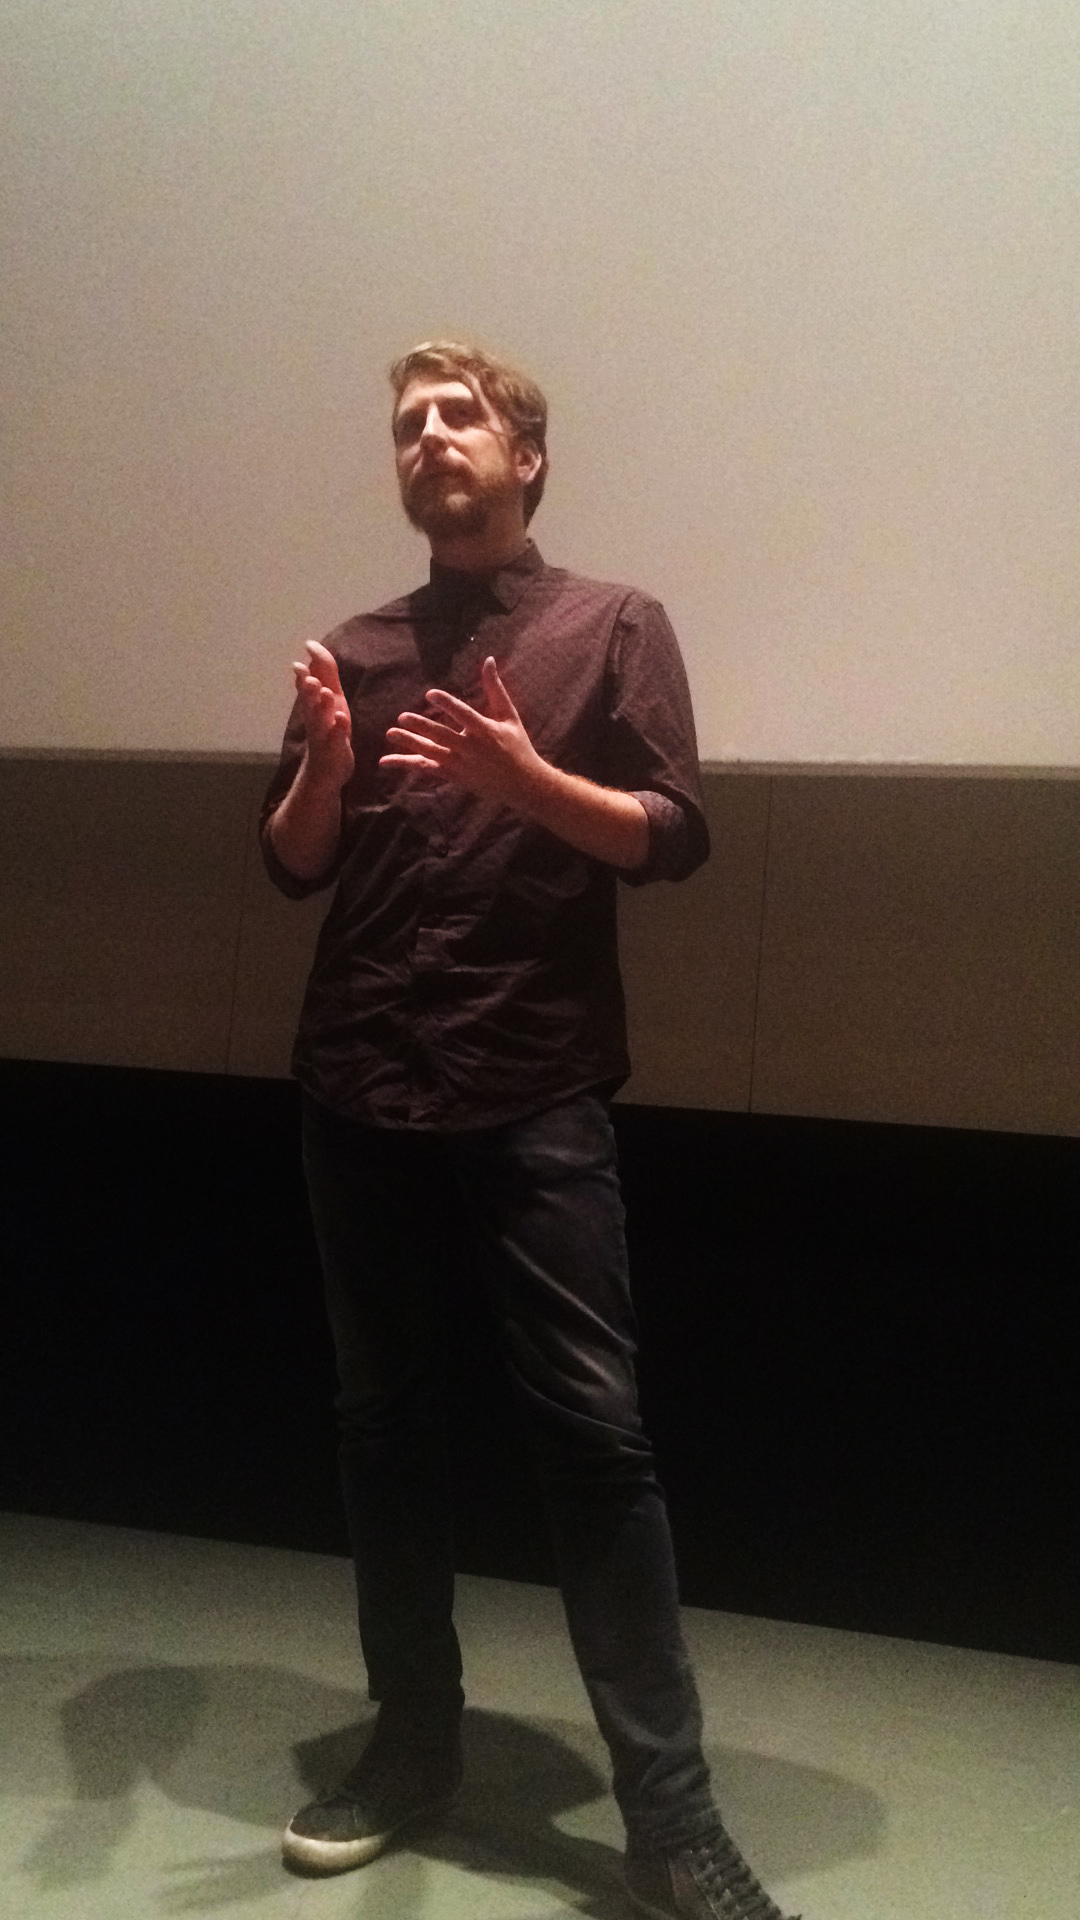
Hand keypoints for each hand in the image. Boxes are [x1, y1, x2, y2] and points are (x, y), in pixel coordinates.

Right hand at [291, 640, 353, 787]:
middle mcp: (315, 717)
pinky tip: (341, 720)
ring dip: (322, 705)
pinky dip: (338, 729)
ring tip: (325, 692)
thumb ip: (323, 677)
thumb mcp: (328, 702)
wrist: (326, 769)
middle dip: (308, 686)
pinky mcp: (334, 749)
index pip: (308, 683)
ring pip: (319, 718)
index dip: (309, 665)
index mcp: (315, 705)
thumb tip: (313, 652)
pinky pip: (336, 738)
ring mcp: (323, 734)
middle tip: (304, 670)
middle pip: (309, 700)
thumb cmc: (328, 731)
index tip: (308, 645)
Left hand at [381, 656, 541, 806]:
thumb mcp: (509, 716)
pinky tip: (385, 761)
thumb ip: (495, 688)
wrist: (523, 784)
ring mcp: (460, 764)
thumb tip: (488, 660)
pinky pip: (426, 769)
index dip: (447, 704)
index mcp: (485, 731)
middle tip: (402, 717)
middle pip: (442, 737)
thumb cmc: (517, 746)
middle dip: (421, 727)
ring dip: (409, 744)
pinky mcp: (453, 776)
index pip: (463, 715)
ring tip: (390, 734)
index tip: (430, 694)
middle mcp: (471, 748)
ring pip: (430, 753)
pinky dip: (406, 764)